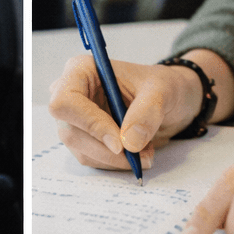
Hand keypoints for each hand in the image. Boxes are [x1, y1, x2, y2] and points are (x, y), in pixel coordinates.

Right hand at [48, 55, 207, 171]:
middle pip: (70, 131)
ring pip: (81, 150)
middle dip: (106, 150)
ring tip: (145, 151)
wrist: (169, 101)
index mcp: (81, 71)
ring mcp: (75, 118)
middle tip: (140, 155)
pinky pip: (92, 159)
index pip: (65, 102)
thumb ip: (146, 113)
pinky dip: (116, 163)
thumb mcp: (162, 91)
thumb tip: (129, 143)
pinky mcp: (84, 138)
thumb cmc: (162, 86)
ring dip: (115, 159)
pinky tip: (137, 152)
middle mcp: (71, 94)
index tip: (119, 143)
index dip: (89, 124)